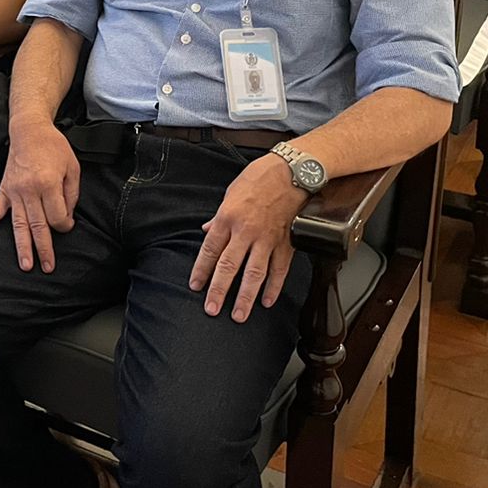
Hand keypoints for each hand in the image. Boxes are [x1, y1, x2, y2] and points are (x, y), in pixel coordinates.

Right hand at [0, 119, 79, 272]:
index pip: (57, 216)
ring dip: (22, 246)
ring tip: (25, 265)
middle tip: (46, 267)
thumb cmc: (53, 147)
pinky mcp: (4, 189)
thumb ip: (71, 194)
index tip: (68, 225)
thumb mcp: (72, 167)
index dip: (65, 225)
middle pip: (38, 226)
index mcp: (48, 184)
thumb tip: (67, 216)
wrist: (29, 130)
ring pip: (18, 224)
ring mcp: (14, 191)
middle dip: (44, 249)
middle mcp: (29, 190)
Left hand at [189, 154, 306, 322]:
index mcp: (227, 218)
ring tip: (239, 315)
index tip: (195, 286)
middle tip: (212, 309)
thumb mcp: (230, 193)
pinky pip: (279, 270)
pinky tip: (267, 301)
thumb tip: (206, 230)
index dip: (201, 270)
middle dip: (219, 291)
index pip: (210, 250)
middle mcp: (245, 232)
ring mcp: (267, 240)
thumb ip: (218, 217)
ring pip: (254, 274)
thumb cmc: (259, 178)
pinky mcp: (286, 243)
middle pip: (229, 267)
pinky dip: (274, 287)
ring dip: (246, 297)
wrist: (291, 172)